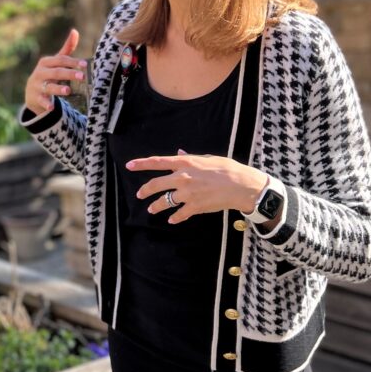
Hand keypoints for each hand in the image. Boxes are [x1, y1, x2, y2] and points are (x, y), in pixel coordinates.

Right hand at [24, 28, 85, 114]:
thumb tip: (75, 31)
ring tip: (68, 90)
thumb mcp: (55, 62)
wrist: (32, 93)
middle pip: (56, 72)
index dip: (73, 62)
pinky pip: (41, 101)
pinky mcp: (35, 98)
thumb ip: (66, 49)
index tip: (85, 65)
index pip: (61, 60)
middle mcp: (40, 72)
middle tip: (82, 76)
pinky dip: (46, 104)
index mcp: (46, 62)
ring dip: (58, 88)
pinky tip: (51, 108)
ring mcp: (37, 85)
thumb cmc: (48, 74)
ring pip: (49, 87)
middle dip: (69, 73)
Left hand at [126, 150, 267, 224]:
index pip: (158, 162)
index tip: (129, 165)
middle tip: (139, 194)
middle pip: (156, 184)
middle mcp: (183, 177)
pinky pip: (179, 214)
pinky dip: (175, 218)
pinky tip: (171, 220)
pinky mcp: (195, 207)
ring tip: (151, 210)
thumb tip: (179, 152)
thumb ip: (190, 157)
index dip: (141, 164)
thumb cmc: (227, 169)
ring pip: (165, 201)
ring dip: (156, 206)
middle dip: (145, 190)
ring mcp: (187, 193)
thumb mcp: (208, 158)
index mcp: (185, 163)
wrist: (241, 185)